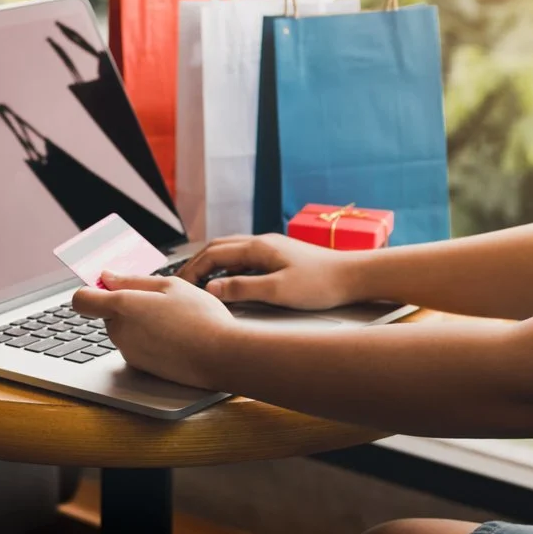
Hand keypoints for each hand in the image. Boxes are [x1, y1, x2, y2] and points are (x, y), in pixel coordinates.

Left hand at [71, 273, 234, 388]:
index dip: (92, 289)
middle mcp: (119, 332)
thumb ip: (132, 280)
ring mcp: (129, 352)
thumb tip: (107, 277)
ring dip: (139, 321)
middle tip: (158, 298)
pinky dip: (148, 338)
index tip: (109, 284)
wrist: (221, 358)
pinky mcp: (141, 367)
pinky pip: (136, 345)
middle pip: (107, 313)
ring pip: (123, 329)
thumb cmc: (200, 318)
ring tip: (172, 318)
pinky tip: (174, 335)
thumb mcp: (169, 285)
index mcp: (122, 307)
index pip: (82, 299)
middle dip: (125, 304)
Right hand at [177, 233, 360, 309]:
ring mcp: (270, 247)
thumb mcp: (278, 291)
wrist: (353, 276)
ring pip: (230, 250)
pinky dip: (226, 265)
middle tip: (182, 282)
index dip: (192, 270)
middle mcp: (261, 242)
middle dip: (196, 263)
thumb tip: (210, 290)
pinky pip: (243, 256)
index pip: (213, 254)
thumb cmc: (321, 284)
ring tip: (198, 281)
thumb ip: (242, 288)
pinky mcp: (279, 255)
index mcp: (257, 247)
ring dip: (210, 263)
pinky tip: (228, 279)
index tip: (178, 286)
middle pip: (217, 247)